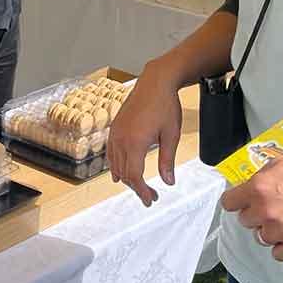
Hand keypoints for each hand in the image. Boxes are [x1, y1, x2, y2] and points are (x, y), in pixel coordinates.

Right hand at [106, 61, 182, 206]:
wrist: (155, 82)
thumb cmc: (165, 106)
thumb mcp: (171, 135)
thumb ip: (167, 160)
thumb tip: (168, 182)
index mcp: (135, 143)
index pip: (135, 176)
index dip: (142, 191)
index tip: (151, 200)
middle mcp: (120, 139)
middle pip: (124, 173)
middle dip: (137, 188)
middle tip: (151, 196)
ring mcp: (115, 133)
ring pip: (115, 165)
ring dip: (126, 178)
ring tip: (139, 186)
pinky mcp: (114, 128)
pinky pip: (111, 153)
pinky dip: (116, 165)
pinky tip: (121, 171)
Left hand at [222, 158, 282, 260]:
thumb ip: (261, 178)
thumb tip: (248, 189)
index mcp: (258, 188)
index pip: (228, 203)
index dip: (237, 202)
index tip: (244, 203)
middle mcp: (265, 211)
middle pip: (245, 221)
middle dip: (257, 216)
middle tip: (275, 210)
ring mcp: (281, 230)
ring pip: (261, 238)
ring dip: (271, 232)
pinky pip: (278, 254)